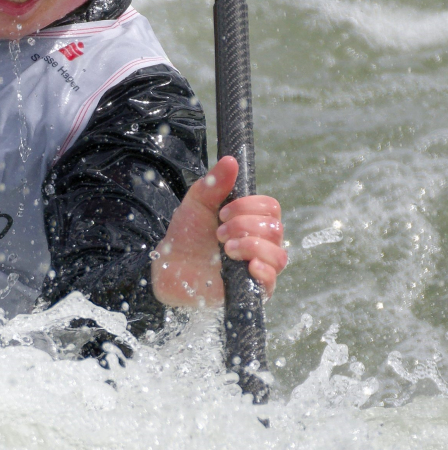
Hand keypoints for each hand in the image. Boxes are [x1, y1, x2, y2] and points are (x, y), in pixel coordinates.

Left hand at [150, 155, 286, 307]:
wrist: (170, 265)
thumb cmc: (186, 234)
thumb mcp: (197, 203)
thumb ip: (214, 183)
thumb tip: (231, 160)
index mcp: (251, 220)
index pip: (271, 207)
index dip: (249, 207)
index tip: (222, 212)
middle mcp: (261, 242)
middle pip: (275, 228)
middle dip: (244, 226)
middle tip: (219, 233)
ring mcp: (260, 266)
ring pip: (278, 254)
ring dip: (250, 246)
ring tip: (226, 249)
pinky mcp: (255, 289)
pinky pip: (273, 280)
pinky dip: (263, 270)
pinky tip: (248, 266)